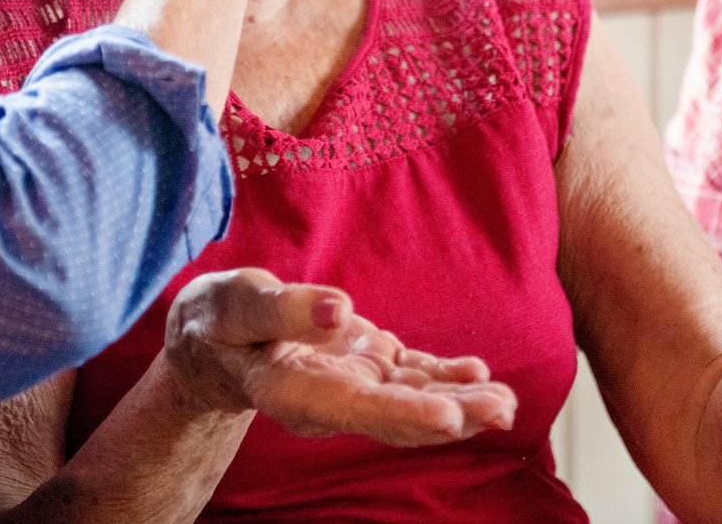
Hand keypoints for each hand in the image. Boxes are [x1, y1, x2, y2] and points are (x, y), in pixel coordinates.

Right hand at [162, 268, 517, 445]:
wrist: (214, 340)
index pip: (355, 407)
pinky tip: (479, 374)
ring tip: (506, 403)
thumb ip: (281, 310)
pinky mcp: (364, 366)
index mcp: (292, 390)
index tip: (448, 416)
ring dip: (461, 402)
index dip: (404, 413)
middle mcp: (329, 399)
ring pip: (411, 398)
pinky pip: (410, 376)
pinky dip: (445, 377)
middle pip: (395, 415)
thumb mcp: (234, 304)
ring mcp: (351, 384)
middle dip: (451, 415)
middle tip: (500, 411)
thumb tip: (340, 310)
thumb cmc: (217, 320)